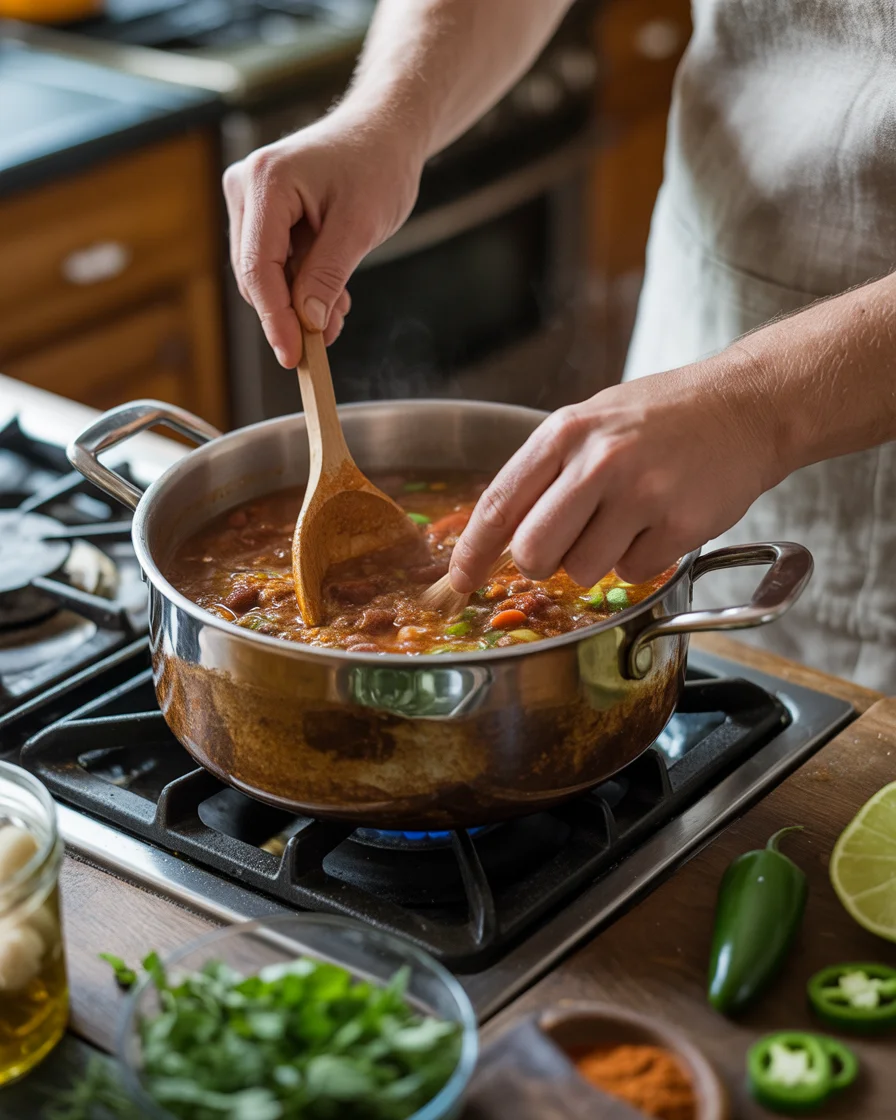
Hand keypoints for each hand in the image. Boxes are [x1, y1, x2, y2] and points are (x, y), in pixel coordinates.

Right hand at [223, 108, 423, 366]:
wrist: (383, 131)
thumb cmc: (377, 165)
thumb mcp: (361, 225)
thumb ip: (328, 275)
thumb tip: (307, 323)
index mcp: (266, 182)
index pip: (257, 267)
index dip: (274, 318)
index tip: (293, 357)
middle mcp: (245, 186)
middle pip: (254, 274)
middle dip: (289, 313)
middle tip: (327, 340)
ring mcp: (249, 198)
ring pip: (263, 274)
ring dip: (299, 301)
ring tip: (340, 311)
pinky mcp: (260, 210)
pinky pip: (273, 262)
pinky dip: (301, 285)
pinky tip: (333, 294)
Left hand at [449, 359, 782, 590]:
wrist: (748, 405)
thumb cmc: (663, 416)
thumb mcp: (592, 421)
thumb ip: (547, 470)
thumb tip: (502, 533)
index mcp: (566, 433)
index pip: (499, 503)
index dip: (472, 551)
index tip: (458, 580)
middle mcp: (599, 462)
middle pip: (533, 553)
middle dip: (542, 562)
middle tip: (567, 542)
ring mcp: (643, 494)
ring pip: (581, 571)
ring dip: (596, 559)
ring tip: (627, 518)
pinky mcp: (682, 524)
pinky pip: (632, 573)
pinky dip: (641, 559)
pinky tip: (660, 521)